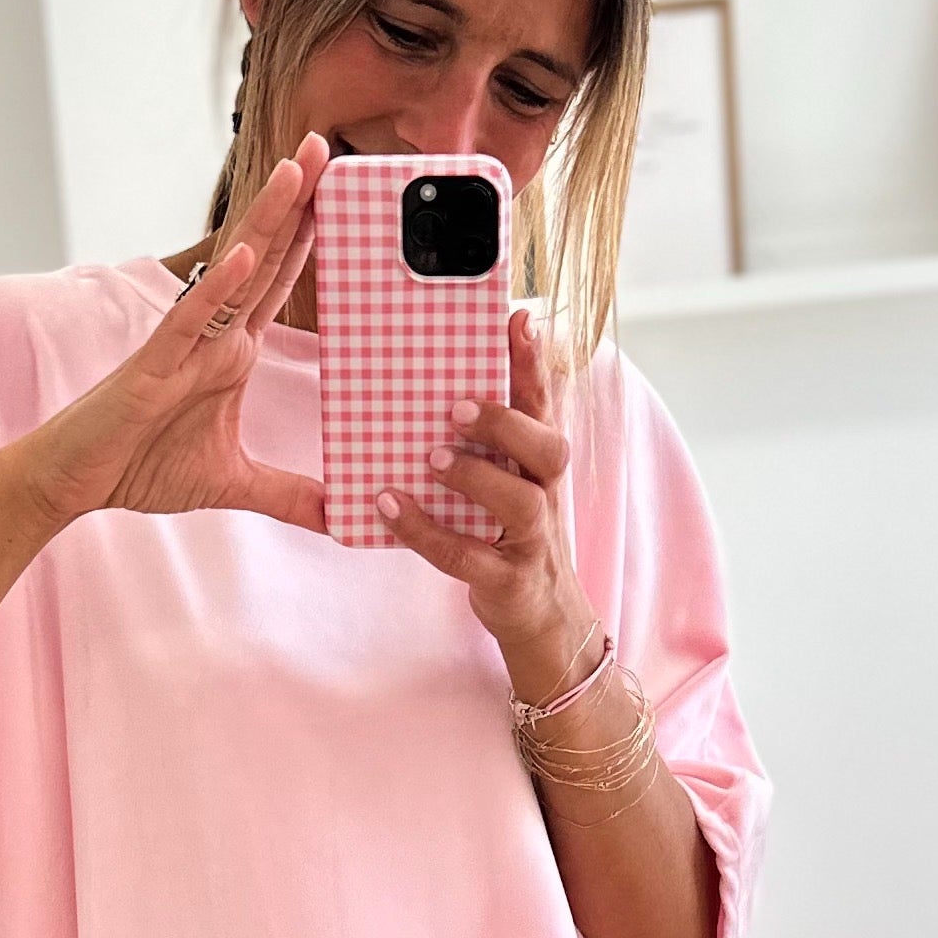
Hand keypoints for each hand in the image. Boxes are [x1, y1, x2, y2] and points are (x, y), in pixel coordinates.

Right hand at [19, 137, 329, 536]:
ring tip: (297, 170)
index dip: (310, 240)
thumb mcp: (232, 484)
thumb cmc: (138, 466)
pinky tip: (242, 255)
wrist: (73, 480)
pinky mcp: (152, 366)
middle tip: (331, 147)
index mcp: (230, 352)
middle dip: (297, 203)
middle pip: (264, 258)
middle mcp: (211, 336)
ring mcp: (182, 345)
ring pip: (232, 272)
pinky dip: (214, 289)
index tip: (343, 196)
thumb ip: (288, 496)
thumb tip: (338, 518)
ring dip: (265, 221)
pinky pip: (188, 321)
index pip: (279, 285)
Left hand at [376, 305, 599, 700]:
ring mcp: (532, 542)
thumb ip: (483, 441)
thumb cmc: (510, 536)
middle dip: (507, 421)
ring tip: (432, 457)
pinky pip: (467, 557)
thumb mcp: (505, 482)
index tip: (517, 319)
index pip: (544, 404)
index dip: (533, 363)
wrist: (543, 618)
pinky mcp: (507, 582)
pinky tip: (389, 507)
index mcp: (540, 464)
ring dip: (477, 475)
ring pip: (521, 503)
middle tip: (457, 405)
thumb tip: (429, 390)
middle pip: (548, 448)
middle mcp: (545, 495)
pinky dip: (426, 531)